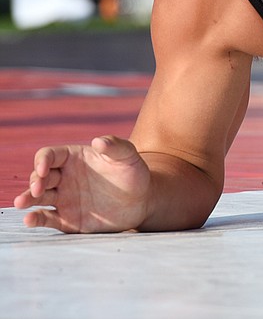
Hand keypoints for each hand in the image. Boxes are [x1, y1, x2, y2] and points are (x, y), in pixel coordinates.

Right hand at [14, 136, 150, 232]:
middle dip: (34, 181)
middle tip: (38, 189)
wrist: (142, 200)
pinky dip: (36, 219)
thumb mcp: (128, 156)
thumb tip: (98, 141)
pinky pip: (47, 219)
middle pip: (39, 177)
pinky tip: (30, 220)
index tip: (43, 168)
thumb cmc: (133, 173)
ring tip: (21, 203)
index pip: (49, 155)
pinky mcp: (68, 219)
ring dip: (27, 199)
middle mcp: (64, 178)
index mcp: (74, 159)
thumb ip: (116, 146)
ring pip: (39, 198)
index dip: (42, 160)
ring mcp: (64, 199)